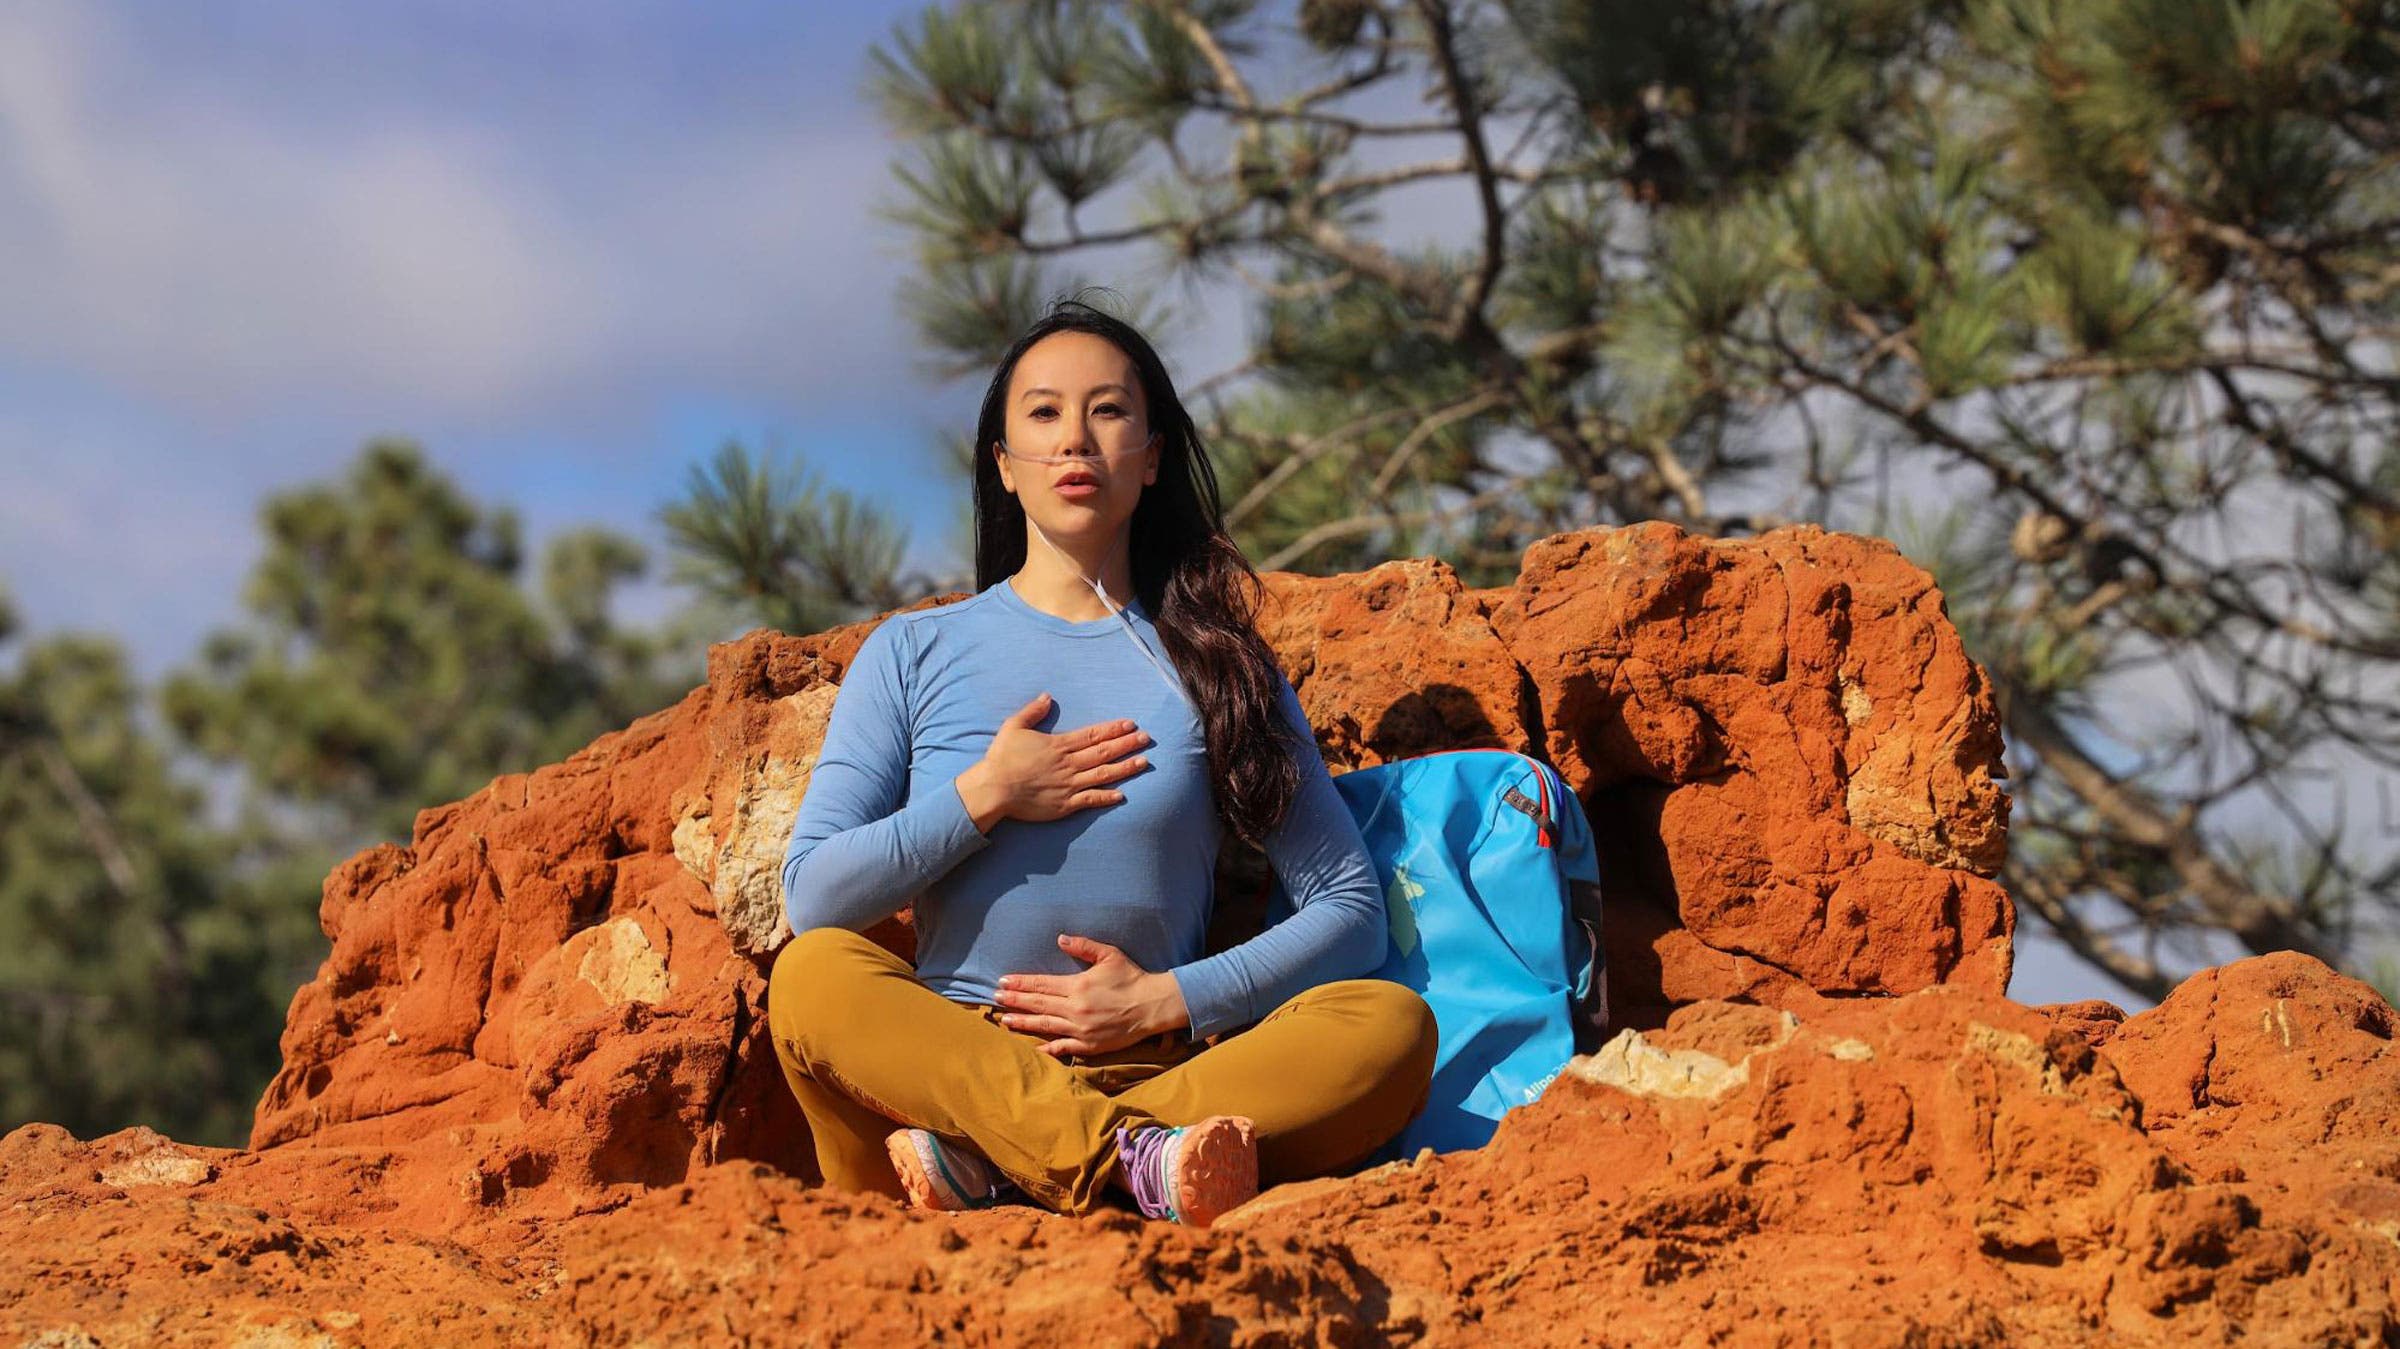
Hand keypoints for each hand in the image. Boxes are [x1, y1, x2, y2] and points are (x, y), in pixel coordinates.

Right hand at [956, 693, 1151, 831]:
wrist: (994, 789)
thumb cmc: (1002, 758)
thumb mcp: (1014, 727)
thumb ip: (1032, 711)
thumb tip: (1047, 696)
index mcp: (1059, 745)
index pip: (1093, 735)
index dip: (1113, 729)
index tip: (1130, 724)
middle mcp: (1069, 764)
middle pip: (1104, 752)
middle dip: (1126, 744)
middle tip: (1146, 738)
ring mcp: (1069, 785)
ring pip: (1103, 774)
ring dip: (1125, 768)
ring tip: (1143, 761)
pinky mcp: (1065, 804)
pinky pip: (1091, 800)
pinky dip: (1107, 797)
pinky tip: (1122, 795)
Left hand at [995, 934, 1190, 1057]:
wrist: (1152, 1006)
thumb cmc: (1131, 977)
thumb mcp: (1109, 955)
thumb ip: (1083, 946)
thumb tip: (1060, 939)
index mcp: (1077, 986)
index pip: (1040, 985)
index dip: (1020, 984)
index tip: (1003, 982)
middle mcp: (1075, 1009)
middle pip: (1038, 1005)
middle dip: (1014, 1001)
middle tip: (996, 999)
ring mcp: (1081, 1030)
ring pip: (1045, 1026)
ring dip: (1022, 1023)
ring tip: (1005, 1021)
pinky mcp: (1089, 1046)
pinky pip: (1063, 1047)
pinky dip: (1048, 1048)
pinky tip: (1033, 1047)